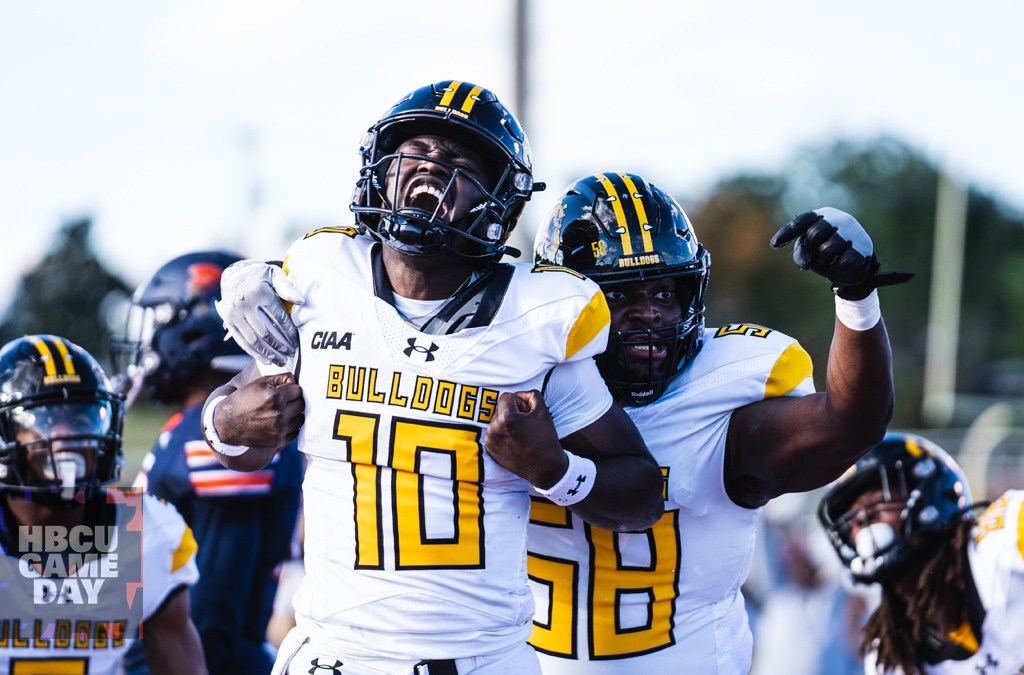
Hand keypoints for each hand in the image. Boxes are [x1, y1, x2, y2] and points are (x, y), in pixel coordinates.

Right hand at [215, 260, 303, 365]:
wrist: (235, 274)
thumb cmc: (260, 276)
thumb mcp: (274, 275)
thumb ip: (287, 287)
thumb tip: (301, 301)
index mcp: (258, 292)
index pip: (277, 317)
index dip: (288, 332)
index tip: (296, 342)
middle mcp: (243, 304)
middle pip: (265, 332)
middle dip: (279, 346)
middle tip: (290, 355)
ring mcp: (233, 314)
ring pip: (252, 339)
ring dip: (267, 353)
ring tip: (280, 361)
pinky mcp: (227, 321)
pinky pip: (241, 340)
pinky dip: (253, 352)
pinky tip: (264, 359)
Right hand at [215, 373, 303, 448]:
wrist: (227, 424)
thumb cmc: (243, 400)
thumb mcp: (259, 383)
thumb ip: (280, 378)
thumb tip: (295, 380)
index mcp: (274, 397)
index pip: (297, 390)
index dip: (291, 388)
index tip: (284, 390)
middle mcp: (279, 414)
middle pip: (301, 404)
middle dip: (294, 400)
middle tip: (284, 400)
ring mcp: (280, 429)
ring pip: (300, 418)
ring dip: (294, 413)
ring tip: (283, 411)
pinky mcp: (278, 440)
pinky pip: (295, 432)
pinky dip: (291, 426)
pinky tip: (281, 422)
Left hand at [485, 391, 568, 487]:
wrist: (544, 467)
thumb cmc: (545, 438)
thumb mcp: (543, 411)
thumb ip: (531, 395)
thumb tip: (520, 395)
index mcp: (506, 418)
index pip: (506, 397)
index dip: (520, 403)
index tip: (528, 414)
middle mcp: (494, 429)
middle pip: (500, 408)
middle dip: (512, 412)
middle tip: (526, 425)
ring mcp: (490, 440)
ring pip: (496, 420)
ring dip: (507, 423)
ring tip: (521, 434)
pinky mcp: (490, 449)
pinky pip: (494, 433)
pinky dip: (503, 434)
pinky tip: (515, 442)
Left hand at [770, 207, 913, 299]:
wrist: (857, 263)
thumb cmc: (828, 253)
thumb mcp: (810, 251)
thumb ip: (802, 252)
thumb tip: (805, 263)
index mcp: (824, 215)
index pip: (803, 221)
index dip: (787, 232)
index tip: (774, 245)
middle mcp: (840, 219)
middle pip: (813, 234)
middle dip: (811, 248)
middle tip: (817, 252)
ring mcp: (853, 232)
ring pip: (827, 249)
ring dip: (824, 260)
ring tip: (830, 258)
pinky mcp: (862, 248)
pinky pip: (841, 261)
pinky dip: (837, 267)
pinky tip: (842, 264)